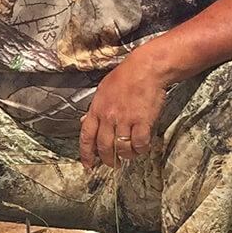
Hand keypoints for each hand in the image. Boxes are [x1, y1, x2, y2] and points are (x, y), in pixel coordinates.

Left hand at [79, 51, 170, 168]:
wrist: (147, 68)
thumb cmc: (127, 76)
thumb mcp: (103, 90)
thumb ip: (95, 109)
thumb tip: (85, 121)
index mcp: (97, 109)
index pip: (86, 137)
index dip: (86, 154)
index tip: (88, 164)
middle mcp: (108, 116)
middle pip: (104, 147)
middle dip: (108, 159)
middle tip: (113, 163)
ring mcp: (125, 119)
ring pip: (122, 148)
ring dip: (127, 155)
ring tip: (130, 154)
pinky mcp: (142, 121)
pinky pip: (139, 143)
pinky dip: (141, 149)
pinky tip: (142, 146)